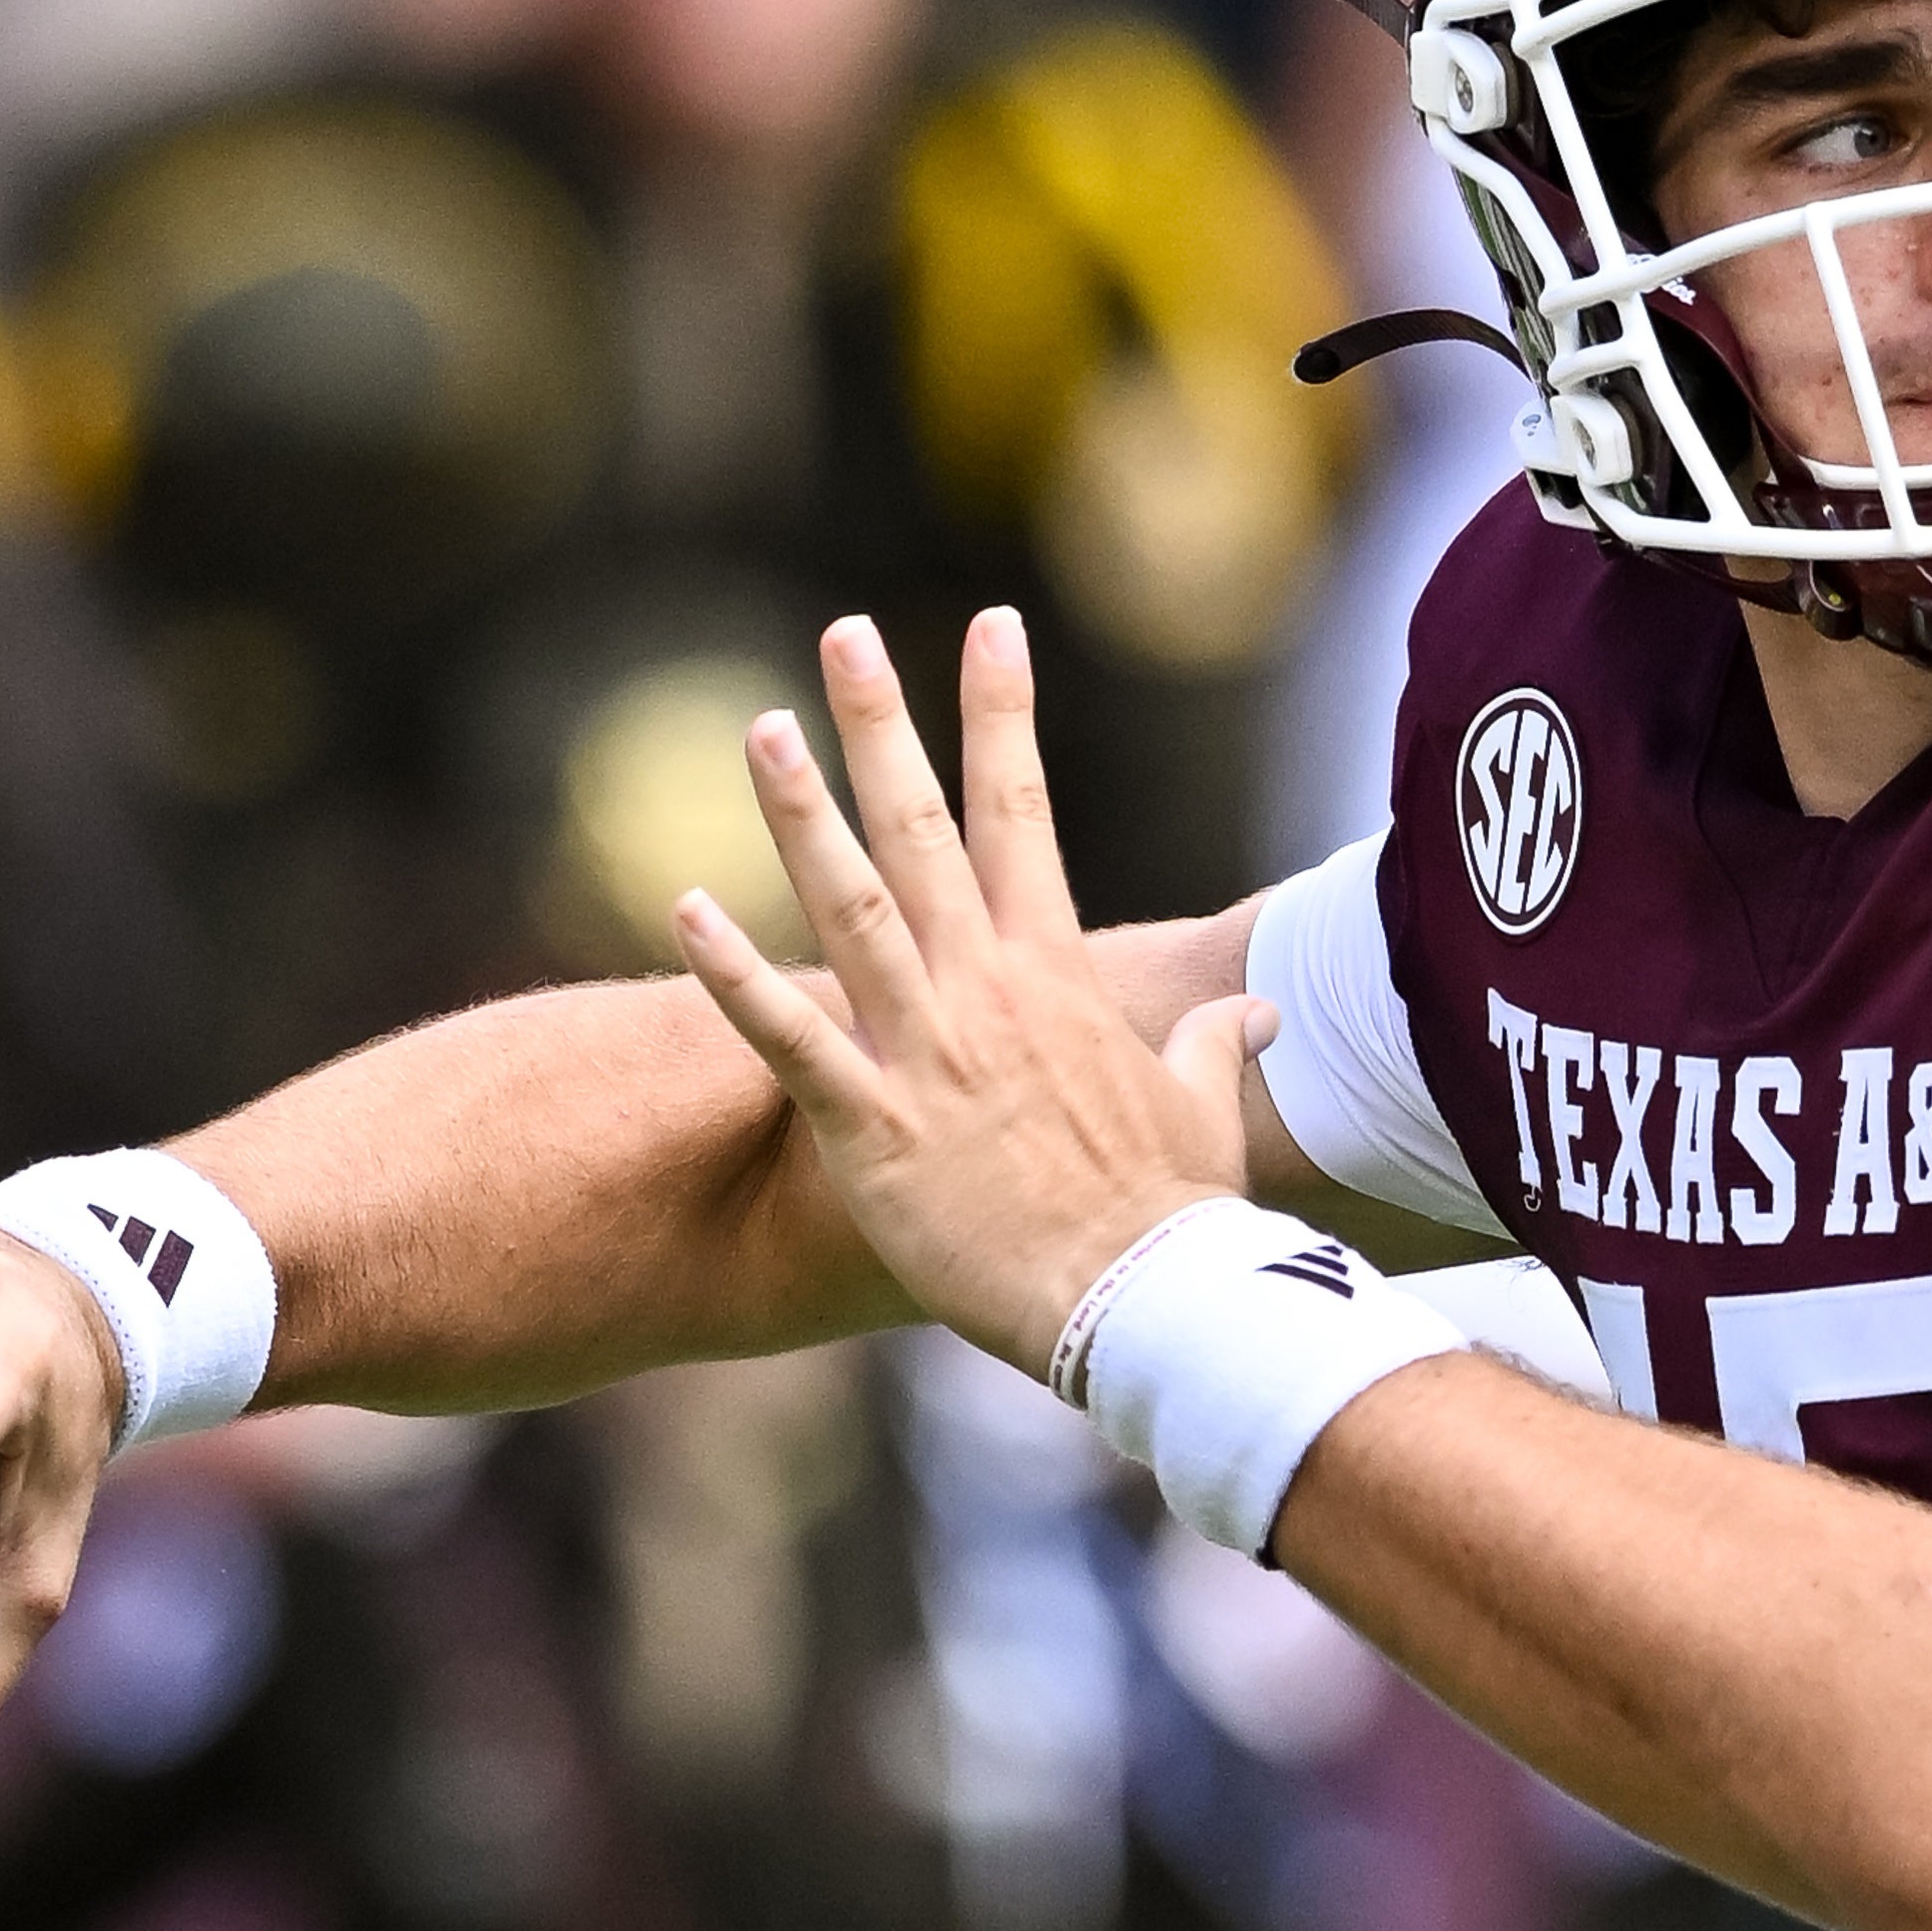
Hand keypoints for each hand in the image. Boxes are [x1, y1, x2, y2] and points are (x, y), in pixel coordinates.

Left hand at [669, 610, 1275, 1377]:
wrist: (1145, 1305)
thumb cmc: (1173, 1213)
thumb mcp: (1200, 1108)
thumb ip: (1209, 1044)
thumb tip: (1251, 1016)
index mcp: (1056, 973)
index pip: (1024, 811)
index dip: (1002, 712)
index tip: (987, 625)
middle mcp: (987, 989)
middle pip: (926, 829)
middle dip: (885, 724)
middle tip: (844, 633)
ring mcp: (927, 1053)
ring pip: (851, 907)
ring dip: (803, 815)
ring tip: (763, 729)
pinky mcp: (872, 1128)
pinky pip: (788, 1040)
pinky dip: (732, 976)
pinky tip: (680, 910)